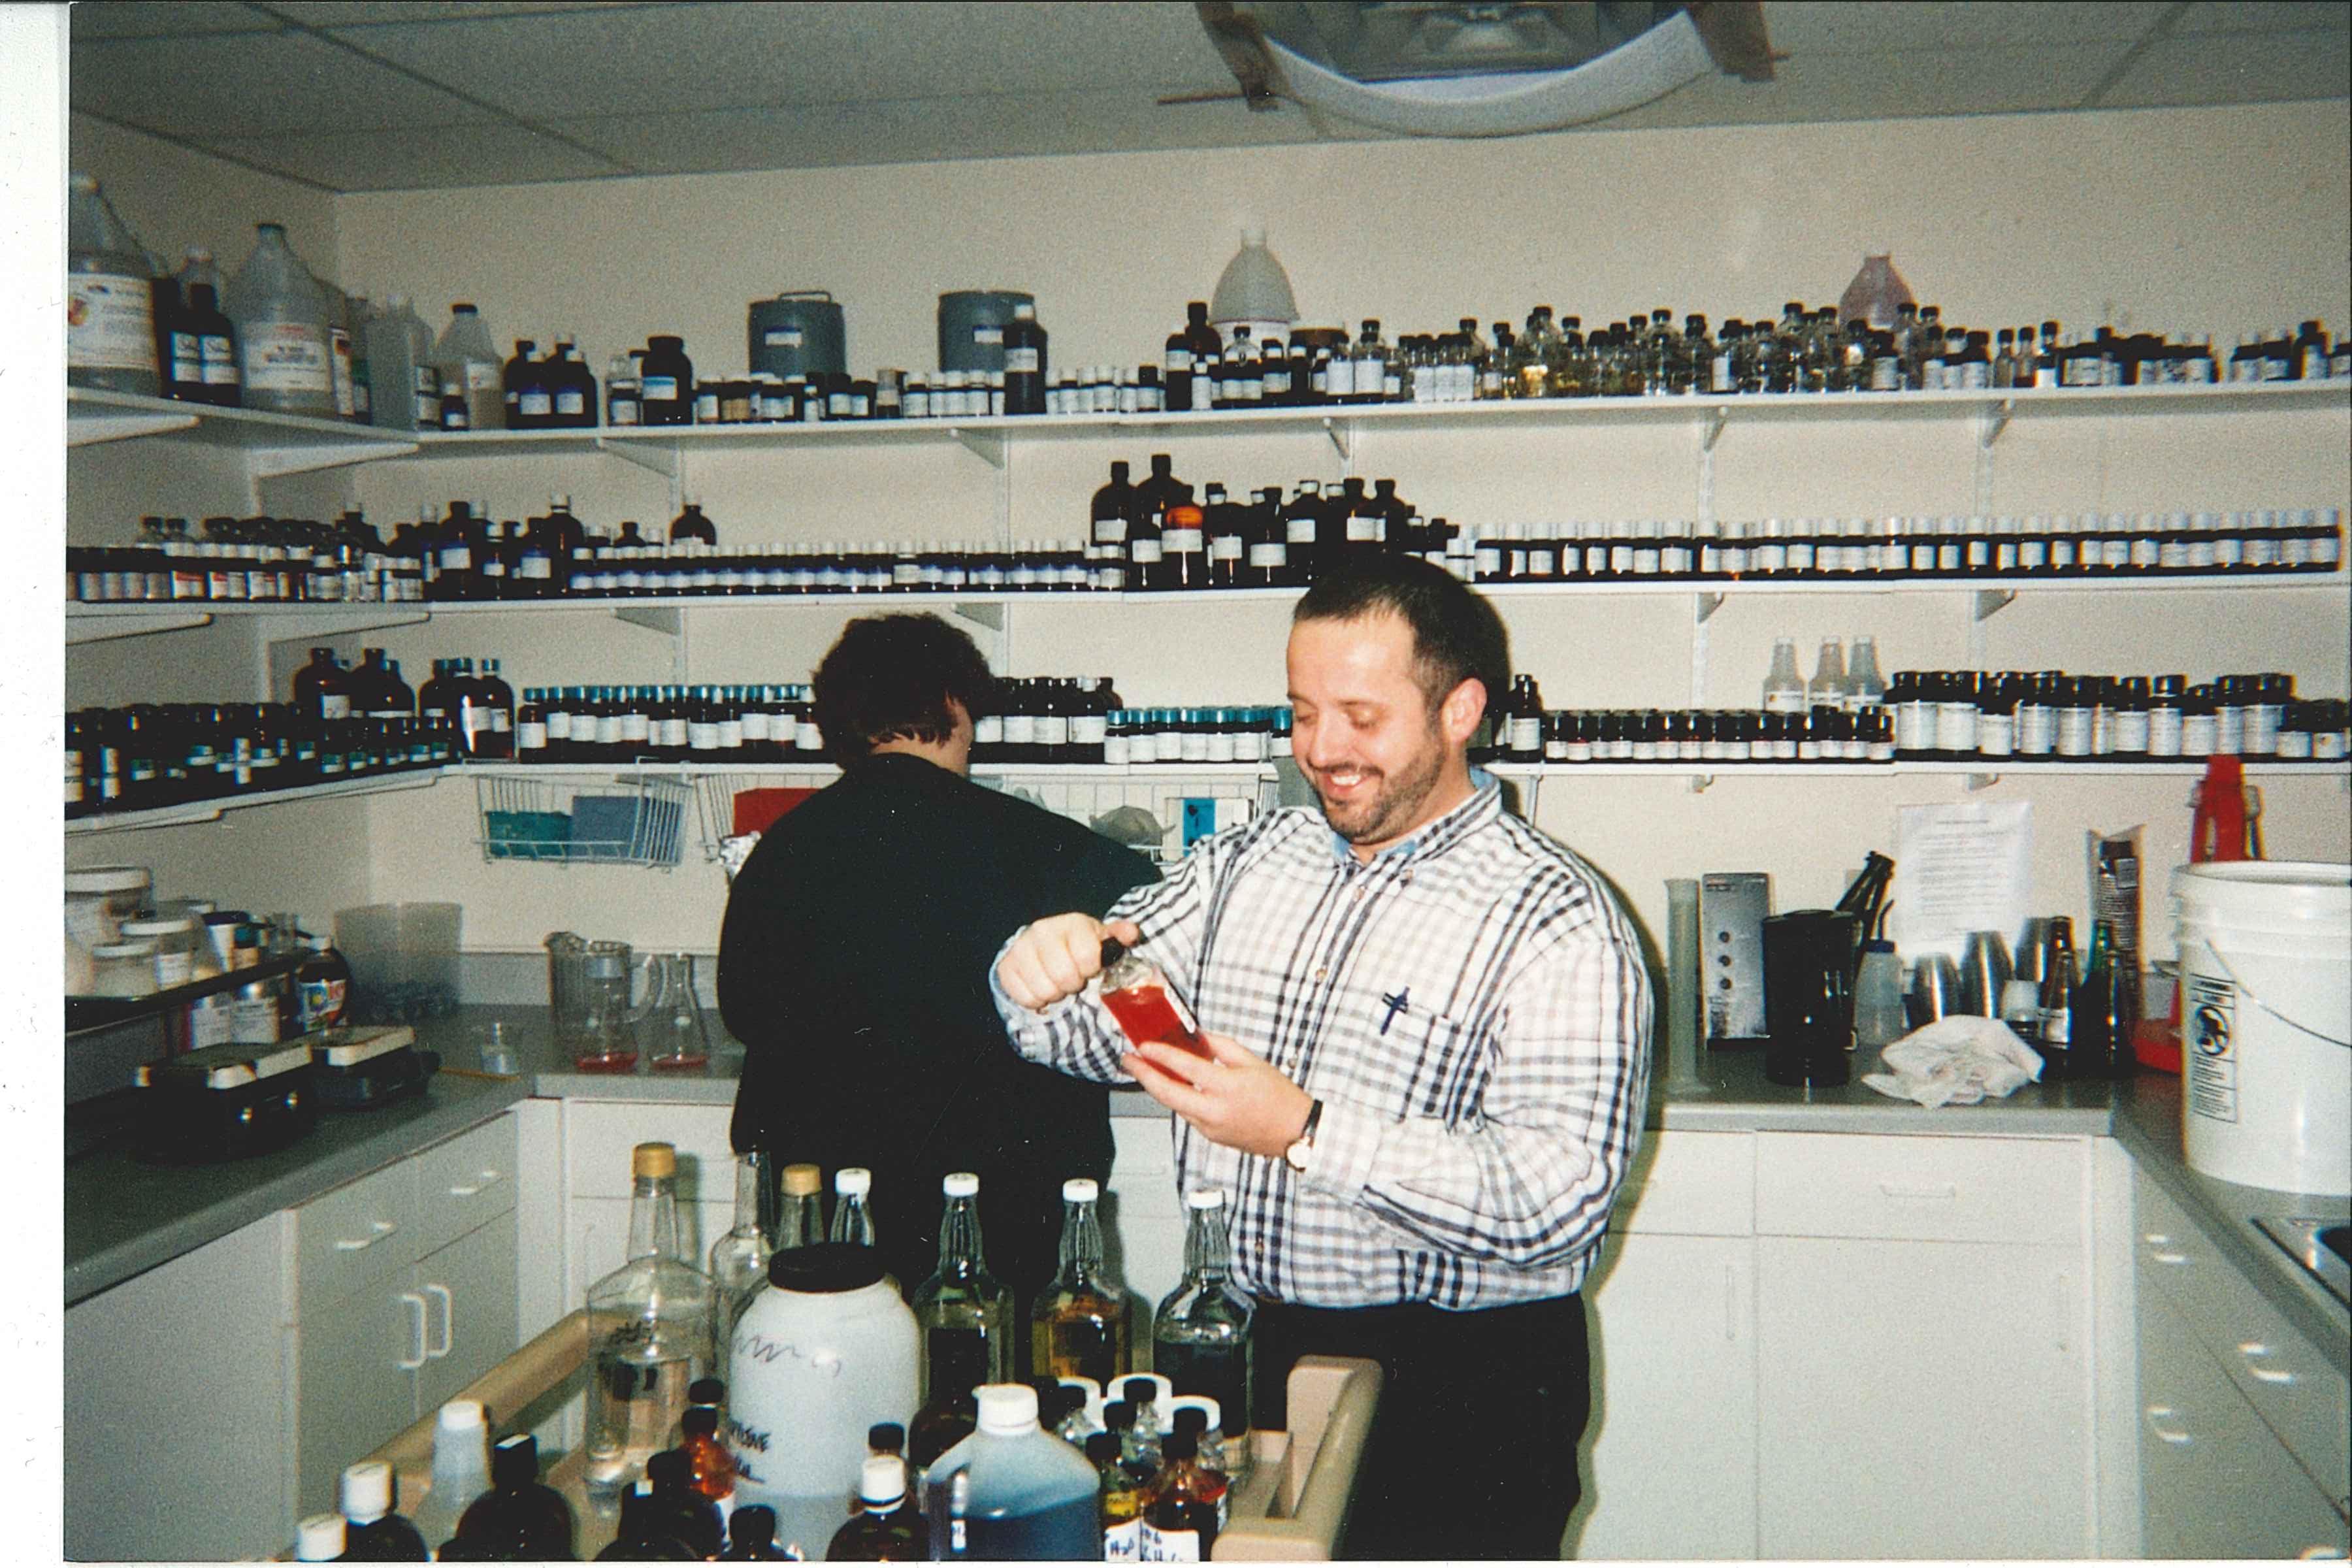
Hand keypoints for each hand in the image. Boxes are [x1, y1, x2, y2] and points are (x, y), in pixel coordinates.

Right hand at [997, 913, 1141, 1010]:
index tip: (1089, 967)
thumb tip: (1132, 933)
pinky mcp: (1006, 966)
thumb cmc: (1078, 945)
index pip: (1087, 957)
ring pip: (1045, 990)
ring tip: (1056, 982)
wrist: (1041, 945)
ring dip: (1054, 993)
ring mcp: (1021, 947)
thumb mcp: (1101, 938)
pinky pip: (1025, 998)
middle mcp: (1043, 930)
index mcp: (1072, 923)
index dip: (1090, 969)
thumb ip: (1119, 936)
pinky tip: (1040, 986)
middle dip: (1072, 984)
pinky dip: (1035, 1000)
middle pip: (1064, 976)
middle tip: (1071, 978)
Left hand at [1125, 1031, 1313, 1160]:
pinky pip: (1187, 1114)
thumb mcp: (1252, 1062)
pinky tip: (1173, 1085)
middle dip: (1143, 1075)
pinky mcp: (1211, 1136)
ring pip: (1174, 1105)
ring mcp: (1210, 1127)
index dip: (1160, 1055)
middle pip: (1167, 1093)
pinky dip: (1177, 1098)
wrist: (1295, 1131)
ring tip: (1145, 1069)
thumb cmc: (1279, 1096)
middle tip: (1128, 1060)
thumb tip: (1196, 1035)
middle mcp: (1215, 1110)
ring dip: (1157, 1087)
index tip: (1144, 1045)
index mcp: (1227, 1087)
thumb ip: (1220, 1046)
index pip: (1185, 1067)